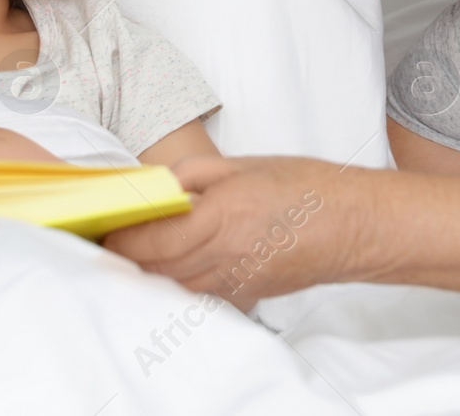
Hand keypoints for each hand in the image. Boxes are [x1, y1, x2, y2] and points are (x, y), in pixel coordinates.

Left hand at [101, 156, 365, 311]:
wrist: (354, 225)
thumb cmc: (306, 187)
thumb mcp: (244, 165)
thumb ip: (193, 176)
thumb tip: (157, 187)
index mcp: (221, 217)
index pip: (153, 240)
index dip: (122, 238)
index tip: (104, 228)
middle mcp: (224, 257)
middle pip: (157, 269)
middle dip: (129, 256)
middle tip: (111, 236)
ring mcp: (236, 281)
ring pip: (175, 285)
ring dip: (152, 269)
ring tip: (138, 248)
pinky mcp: (247, 294)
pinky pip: (200, 290)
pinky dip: (179, 278)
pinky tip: (177, 259)